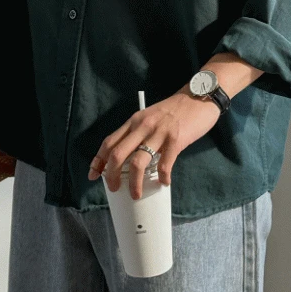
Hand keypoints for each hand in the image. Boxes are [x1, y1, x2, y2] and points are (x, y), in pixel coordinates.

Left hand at [88, 89, 221, 199]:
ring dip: (134, 183)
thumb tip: (130, 159)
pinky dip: (162, 178)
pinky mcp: (175, 139)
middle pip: (118, 154)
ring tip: (135, 194)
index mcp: (134, 121)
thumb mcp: (150, 117)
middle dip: (111, 175)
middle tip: (113, 188)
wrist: (198, 97)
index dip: (98, 160)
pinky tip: (164, 182)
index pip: (109, 142)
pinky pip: (164, 164)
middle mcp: (142, 126)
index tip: (93, 174)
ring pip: (137, 163)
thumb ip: (139, 133)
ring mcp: (159, 133)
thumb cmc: (174, 110)